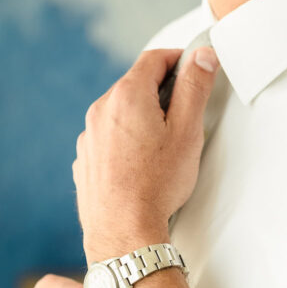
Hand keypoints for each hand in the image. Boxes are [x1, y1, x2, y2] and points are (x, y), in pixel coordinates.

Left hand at [73, 46, 219, 260]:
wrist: (123, 231)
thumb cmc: (155, 186)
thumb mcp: (187, 131)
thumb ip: (195, 87)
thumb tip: (201, 56)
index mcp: (127, 96)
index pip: (154, 58)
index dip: (179, 59)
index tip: (194, 68)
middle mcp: (101, 110)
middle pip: (136, 84)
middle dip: (161, 91)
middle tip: (185, 113)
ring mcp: (89, 136)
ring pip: (120, 112)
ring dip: (142, 116)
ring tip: (164, 145)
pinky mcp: (85, 159)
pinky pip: (107, 137)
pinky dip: (125, 139)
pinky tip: (141, 163)